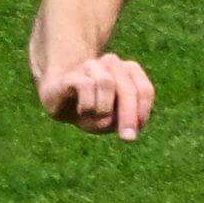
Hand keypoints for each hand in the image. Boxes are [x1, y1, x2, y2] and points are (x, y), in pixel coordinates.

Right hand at [38, 53, 156, 140]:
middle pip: (128, 88)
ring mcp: (92, 65)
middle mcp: (113, 64)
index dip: (143, 111)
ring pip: (107, 83)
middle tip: (127, 138)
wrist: (59, 104)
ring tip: (95, 119)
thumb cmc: (93, 111)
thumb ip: (124, 121)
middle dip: (129, 116)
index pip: (144, 90)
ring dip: (104, 109)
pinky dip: (88, 106)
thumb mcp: (112, 120)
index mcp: (129, 72)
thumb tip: (131, 128)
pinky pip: (86, 86)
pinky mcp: (73, 73)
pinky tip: (82, 111)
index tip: (136, 132)